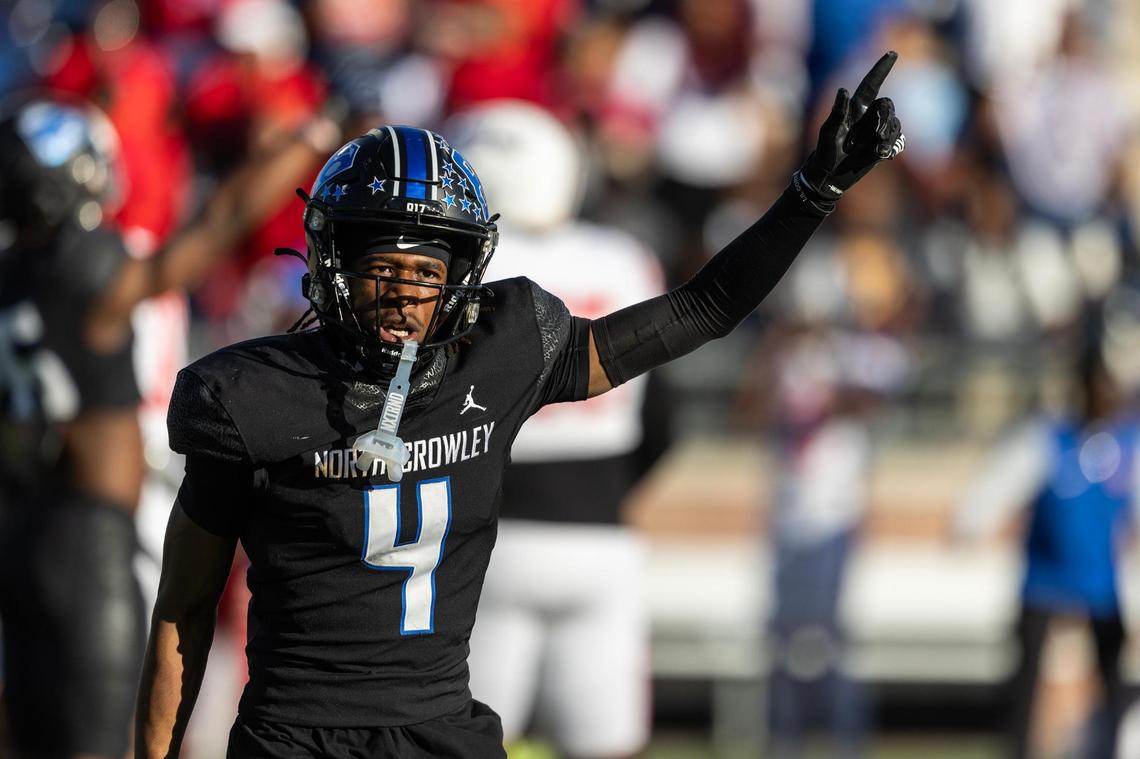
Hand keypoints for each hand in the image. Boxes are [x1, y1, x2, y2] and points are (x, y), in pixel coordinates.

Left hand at [798, 51, 904, 202]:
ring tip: (875, 150)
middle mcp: (867, 116)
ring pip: (895, 123)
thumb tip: (843, 90)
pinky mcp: (882, 144)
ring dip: (887, 136)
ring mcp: (875, 130)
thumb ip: (837, 111)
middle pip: (888, 105)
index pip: (871, 84)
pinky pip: (897, 138)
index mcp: (854, 109)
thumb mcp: (828, 132)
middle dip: (885, 119)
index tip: (892, 53)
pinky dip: (891, 146)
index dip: (881, 69)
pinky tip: (880, 155)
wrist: (829, 177)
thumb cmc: (825, 152)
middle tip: (875, 136)